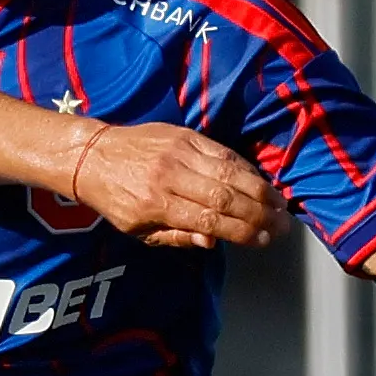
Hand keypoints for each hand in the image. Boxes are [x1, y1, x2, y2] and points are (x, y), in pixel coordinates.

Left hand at [66, 122, 288, 249]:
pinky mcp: (186, 135)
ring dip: (260, 189)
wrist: (93, 154)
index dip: (242, 231)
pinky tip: (260, 181)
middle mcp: (171, 176)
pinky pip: (223, 152)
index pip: (209, 219)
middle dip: (260, 212)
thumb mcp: (138, 230)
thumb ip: (176, 236)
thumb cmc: (116, 199)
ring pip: (229, 171)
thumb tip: (213, 240)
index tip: (264, 240)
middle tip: (282, 225)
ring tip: (280, 205)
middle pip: (226, 195)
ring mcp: (180, 151)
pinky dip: (246, 168)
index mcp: (156, 203)